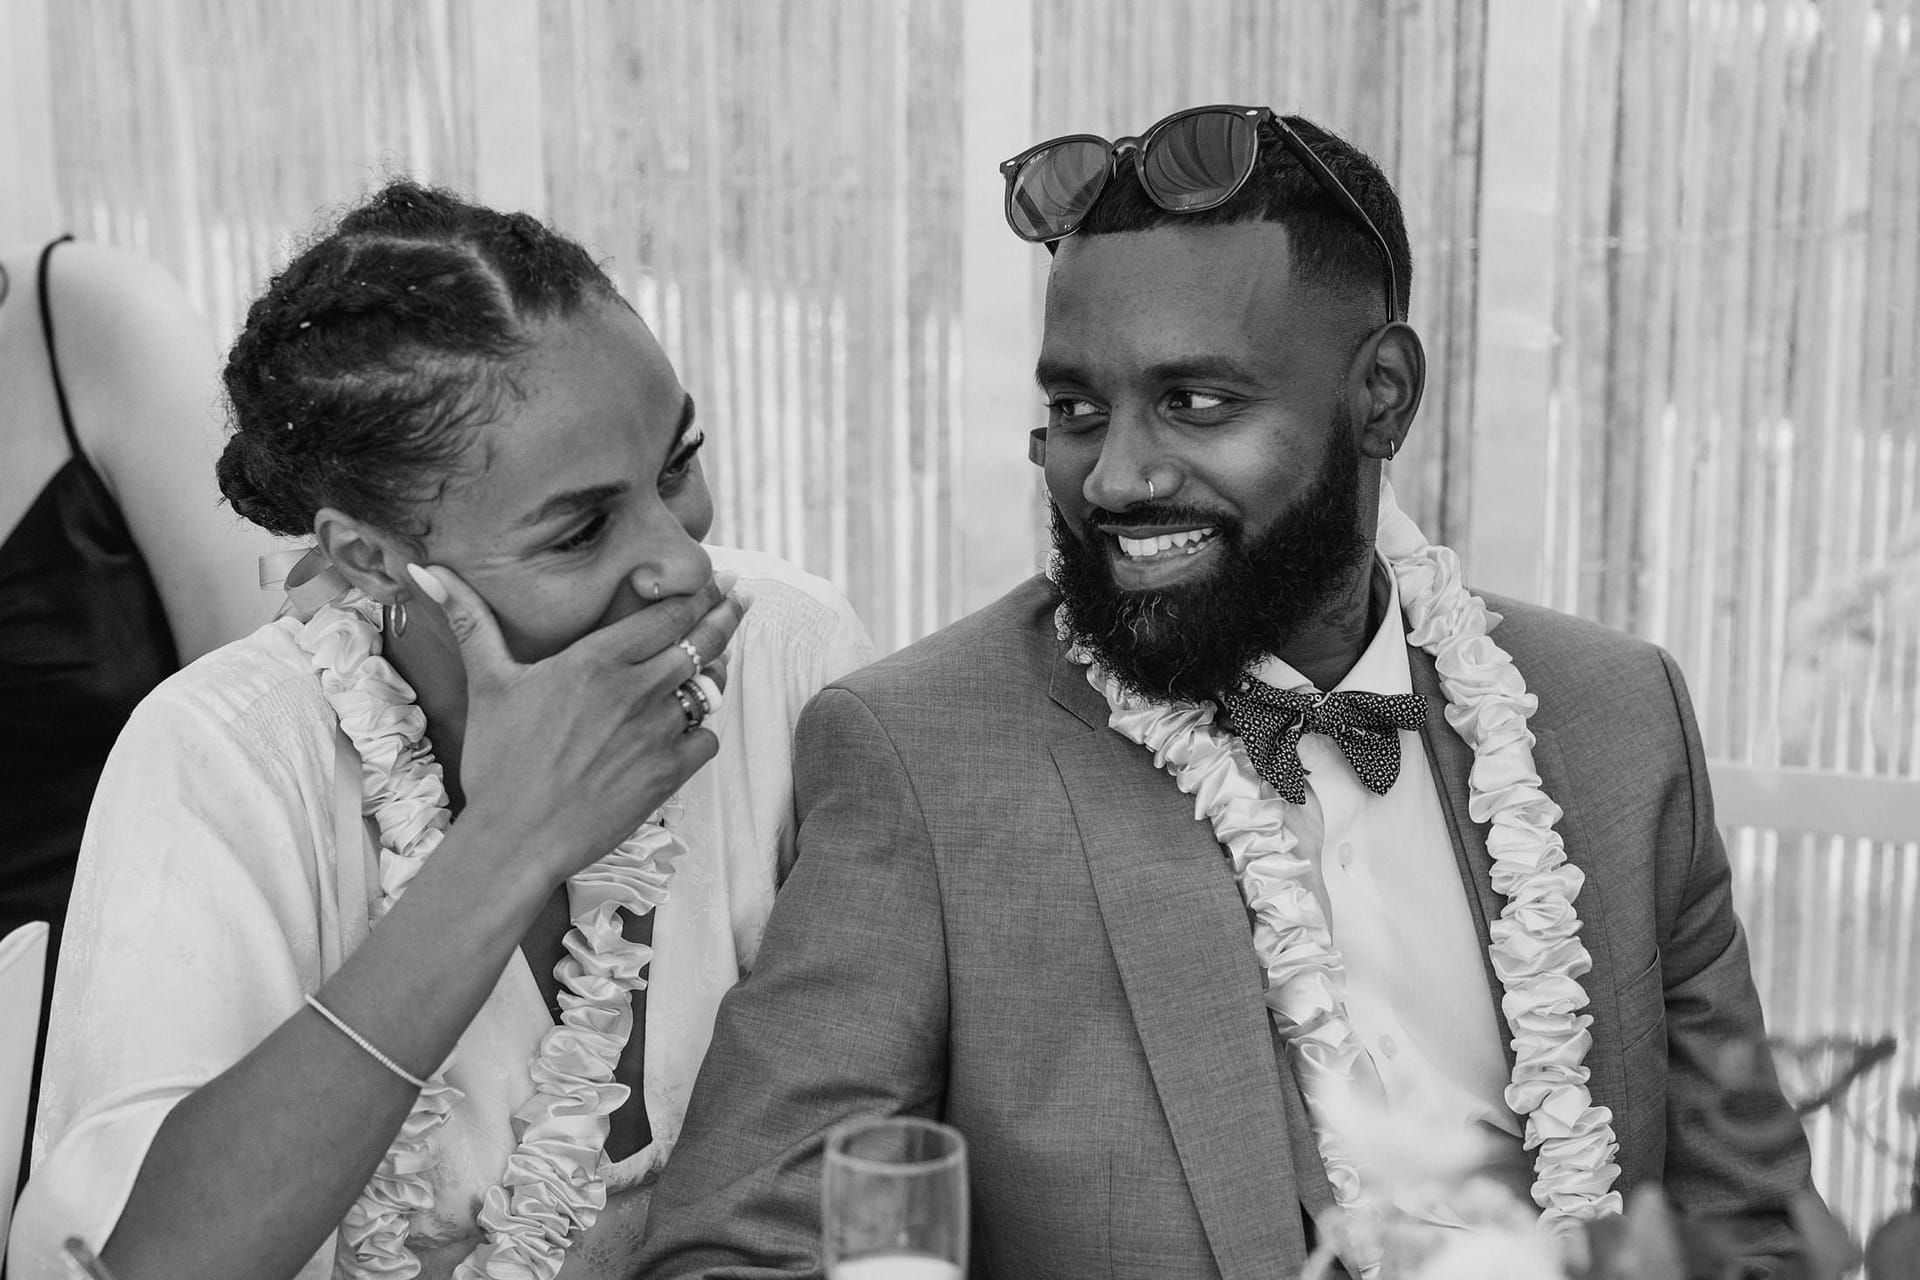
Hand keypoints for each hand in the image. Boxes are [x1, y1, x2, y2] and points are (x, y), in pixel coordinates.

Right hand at [409, 563, 747, 883]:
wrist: (516, 840)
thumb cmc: (498, 762)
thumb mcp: (487, 683)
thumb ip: (471, 621)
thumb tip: (426, 569)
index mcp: (596, 660)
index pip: (666, 614)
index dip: (698, 594)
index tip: (718, 580)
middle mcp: (635, 689)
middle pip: (700, 642)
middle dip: (725, 616)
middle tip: (741, 598)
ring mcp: (656, 732)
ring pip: (709, 689)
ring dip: (714, 674)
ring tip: (716, 660)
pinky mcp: (668, 773)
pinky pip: (706, 739)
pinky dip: (701, 732)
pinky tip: (686, 729)